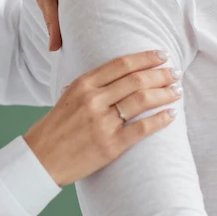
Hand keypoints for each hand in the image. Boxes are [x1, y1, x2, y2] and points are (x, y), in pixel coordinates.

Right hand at [23, 50, 181, 185]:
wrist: (39, 160)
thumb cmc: (54, 129)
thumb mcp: (68, 97)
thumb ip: (91, 86)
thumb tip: (120, 76)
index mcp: (83, 85)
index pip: (122, 64)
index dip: (146, 58)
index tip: (162, 55)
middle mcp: (93, 100)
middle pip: (137, 80)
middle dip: (161, 74)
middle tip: (175, 73)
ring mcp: (102, 123)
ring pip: (142, 100)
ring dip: (164, 93)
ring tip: (176, 92)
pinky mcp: (110, 145)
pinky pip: (142, 129)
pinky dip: (160, 120)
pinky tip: (171, 115)